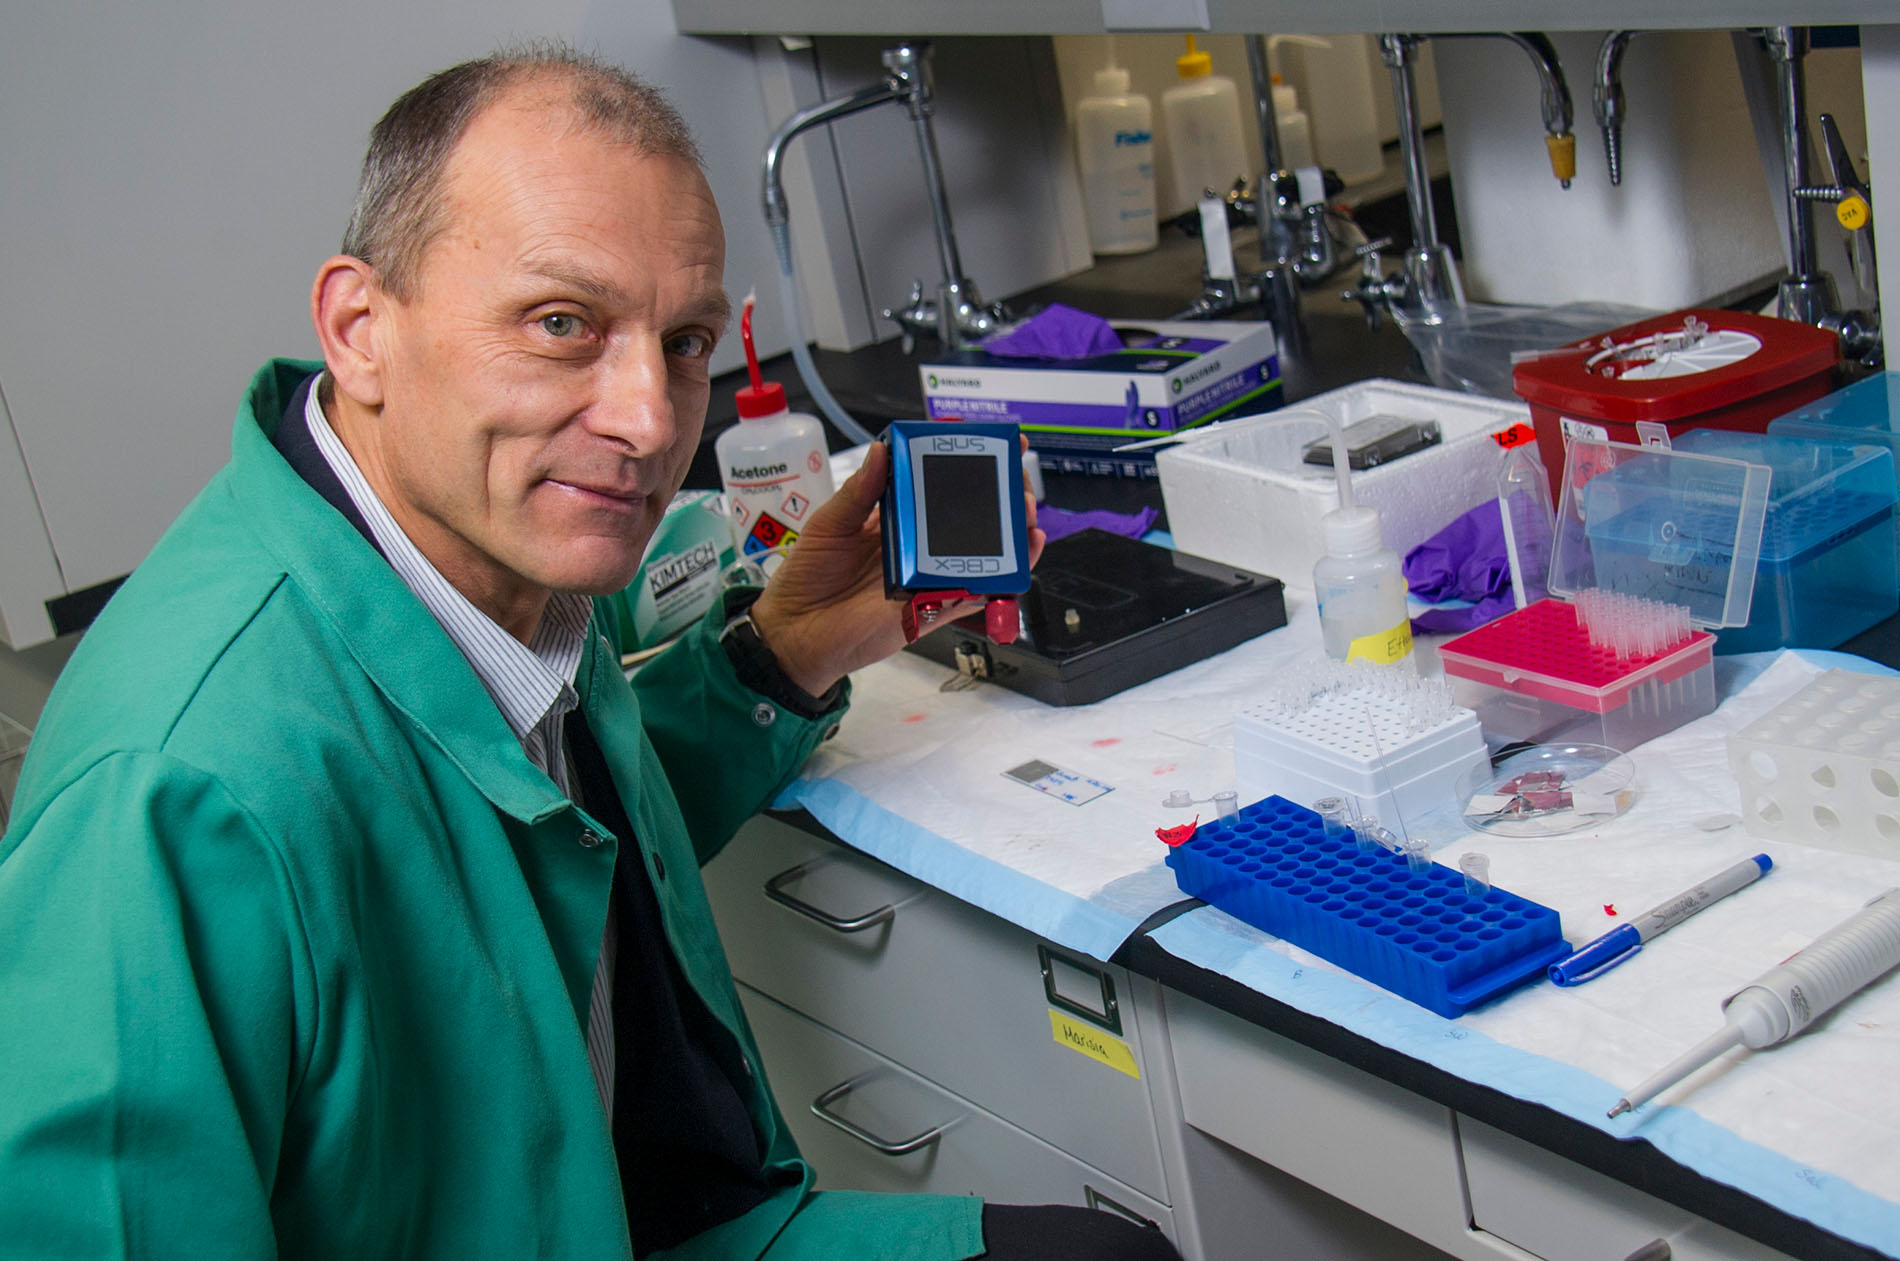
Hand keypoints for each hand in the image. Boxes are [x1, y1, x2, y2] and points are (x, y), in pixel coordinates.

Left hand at [748, 438, 1043, 696]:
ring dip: (1009, 534)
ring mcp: (927, 577)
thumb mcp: (829, 525)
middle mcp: (916, 545)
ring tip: (1024, 513)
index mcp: (894, 518)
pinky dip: (999, 580)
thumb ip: (858, 492)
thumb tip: (882, 450)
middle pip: (970, 517)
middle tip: (1018, 477)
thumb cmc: (807, 578)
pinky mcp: (930, 609)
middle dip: (1000, 495)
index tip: (990, 442)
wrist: (794, 634)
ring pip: (980, 554)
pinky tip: (1019, 559)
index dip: (964, 464)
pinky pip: (973, 595)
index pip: (936, 485)